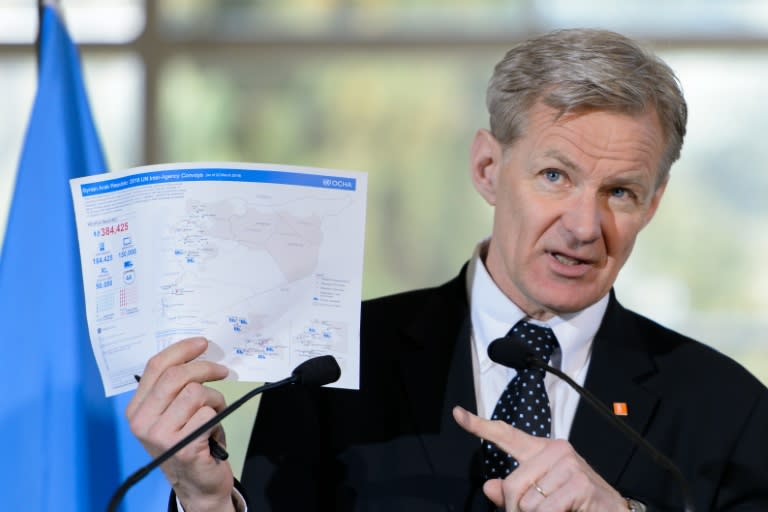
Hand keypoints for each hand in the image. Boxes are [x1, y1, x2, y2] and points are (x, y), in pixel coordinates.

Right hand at [126, 337, 234, 511]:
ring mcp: (161, 436)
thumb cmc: (189, 441)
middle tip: (222, 371)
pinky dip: (217, 417)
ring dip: (214, 398)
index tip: (202, 343)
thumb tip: (197, 350)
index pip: (156, 366)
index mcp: (137, 408)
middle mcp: (142, 422)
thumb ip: (175, 386)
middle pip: (177, 376)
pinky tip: (212, 430)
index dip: (182, 349)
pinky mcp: (183, 447)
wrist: (197, 483)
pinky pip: (207, 414)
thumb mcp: (173, 411)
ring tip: (214, 411)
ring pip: (195, 392)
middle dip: (205, 368)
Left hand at [453, 406, 626, 511]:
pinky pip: (544, 509)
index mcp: (541, 449)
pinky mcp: (580, 482)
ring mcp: (569, 463)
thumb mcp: (540, 496)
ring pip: (526, 502)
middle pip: (512, 484)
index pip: (506, 434)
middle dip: (516, 510)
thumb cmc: (574, 502)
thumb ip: (512, 491)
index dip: (478, 425)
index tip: (458, 414)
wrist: (612, 511)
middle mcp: (555, 449)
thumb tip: (489, 487)